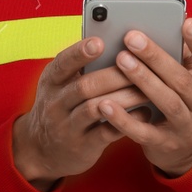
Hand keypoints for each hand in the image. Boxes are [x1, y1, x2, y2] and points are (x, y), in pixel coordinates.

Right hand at [12, 35, 153, 190]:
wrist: (44, 149)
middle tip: (139, 65)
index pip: (62, 64)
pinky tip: (145, 112)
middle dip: (114, 76)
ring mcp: (67, 126)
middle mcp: (55, 103)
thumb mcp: (60, 86)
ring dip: (124, 98)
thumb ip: (81, 68)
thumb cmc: (62, 106)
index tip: (99, 42)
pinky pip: (106, 133)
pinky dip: (127, 121)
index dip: (79, 53)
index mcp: (51, 82)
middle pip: (84, 86)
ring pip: (95, 109)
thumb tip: (118, 45)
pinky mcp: (83, 146)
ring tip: (147, 90)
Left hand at [95, 18, 191, 176]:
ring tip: (120, 59)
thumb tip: (167, 26)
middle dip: (156, 57)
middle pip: (182, 81)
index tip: (187, 23)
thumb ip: (182, 57)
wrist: (184, 150)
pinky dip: (123, 118)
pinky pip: (142, 131)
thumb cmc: (184, 100)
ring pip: (167, 102)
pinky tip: (104, 104)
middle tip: (132, 37)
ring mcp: (188, 129)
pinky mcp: (165, 145)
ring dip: (142, 79)